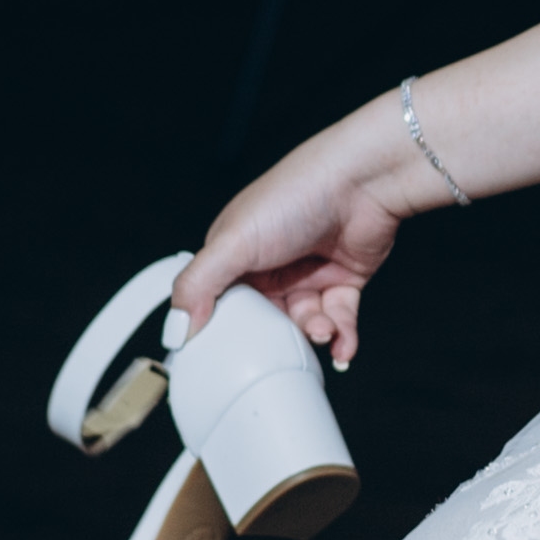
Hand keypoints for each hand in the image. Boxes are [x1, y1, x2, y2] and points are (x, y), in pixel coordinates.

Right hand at [178, 108, 423, 361]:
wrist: (363, 181)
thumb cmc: (296, 196)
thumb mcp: (232, 242)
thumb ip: (198, 285)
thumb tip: (176, 330)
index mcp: (236, 253)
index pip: (220, 302)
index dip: (224, 329)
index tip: (228, 358)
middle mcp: (271, 265)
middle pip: (265, 320)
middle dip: (276, 338)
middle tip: (285, 346)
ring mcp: (309, 273)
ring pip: (304, 323)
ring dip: (314, 335)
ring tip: (322, 331)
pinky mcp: (343, 280)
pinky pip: (339, 320)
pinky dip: (342, 338)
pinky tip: (342, 348)